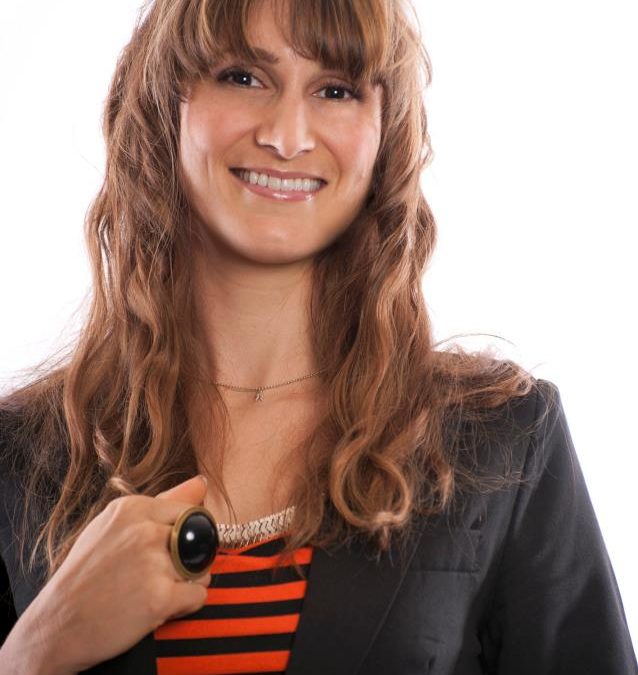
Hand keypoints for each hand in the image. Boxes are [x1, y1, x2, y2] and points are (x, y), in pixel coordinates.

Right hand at [22, 475, 210, 672]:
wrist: (56, 625)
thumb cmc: (85, 574)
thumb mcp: (113, 525)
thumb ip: (161, 503)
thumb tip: (201, 483)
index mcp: (133, 509)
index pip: (189, 511)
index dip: (185, 534)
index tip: (169, 549)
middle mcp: (144, 531)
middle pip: (197, 539)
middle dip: (188, 558)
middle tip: (162, 573)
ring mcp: (153, 564)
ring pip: (201, 569)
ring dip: (187, 583)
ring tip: (157, 590)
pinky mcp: (159, 598)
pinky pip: (198, 595)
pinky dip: (186, 605)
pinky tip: (161, 606)